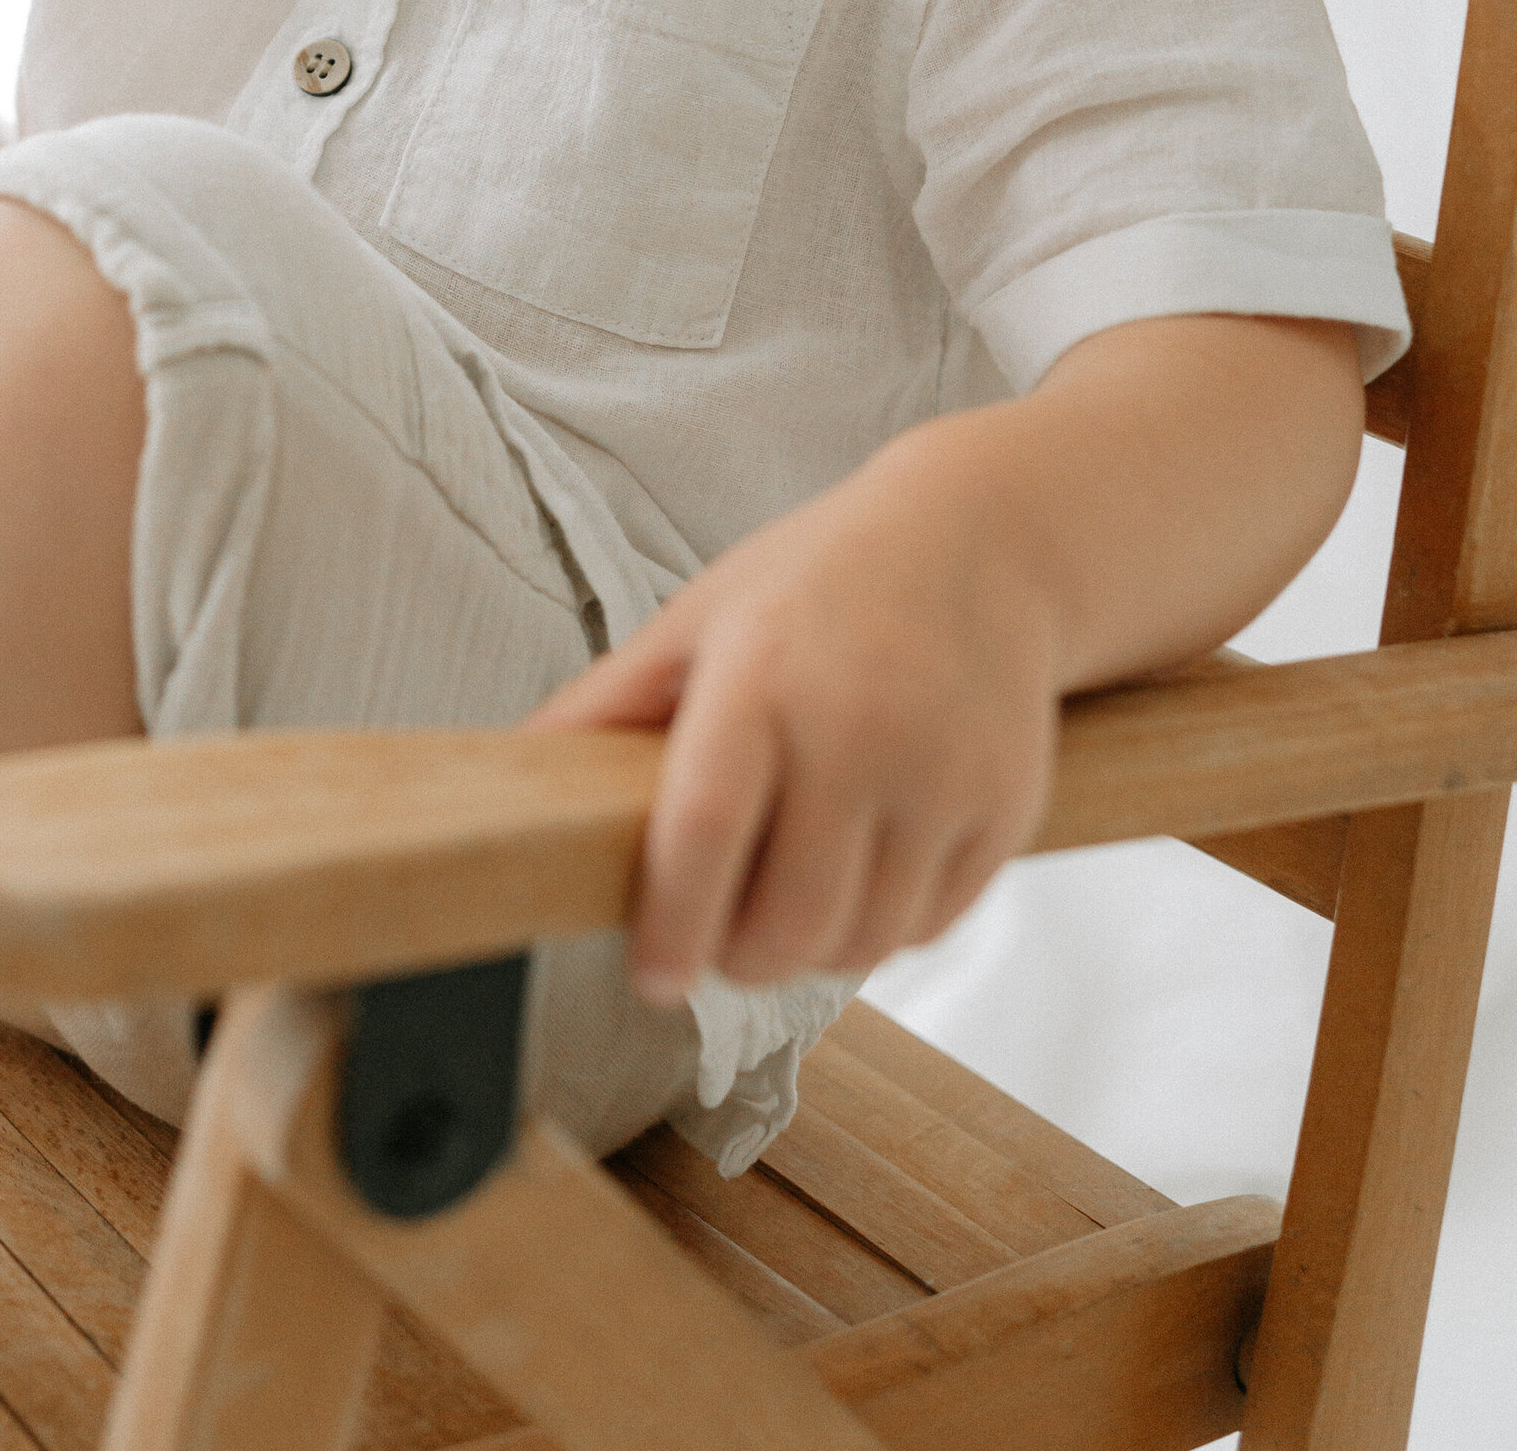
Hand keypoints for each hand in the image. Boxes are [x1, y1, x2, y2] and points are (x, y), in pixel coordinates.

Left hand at [525, 448, 1060, 995]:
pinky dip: (882, 931)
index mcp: (763, 677)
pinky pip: (928, 926)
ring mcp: (942, 775)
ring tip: (783, 913)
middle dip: (737, 958)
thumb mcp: (705, 613)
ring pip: (861, 941)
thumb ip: (614, 699)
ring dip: (810, 955)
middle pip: (787, 918)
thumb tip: (512, 760)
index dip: (671, 924)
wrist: (982, 541)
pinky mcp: (1004, 809)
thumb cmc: (821, 579)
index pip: (705, 832)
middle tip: (715, 943)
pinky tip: (857, 881)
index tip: (651, 975)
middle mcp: (858, 728)